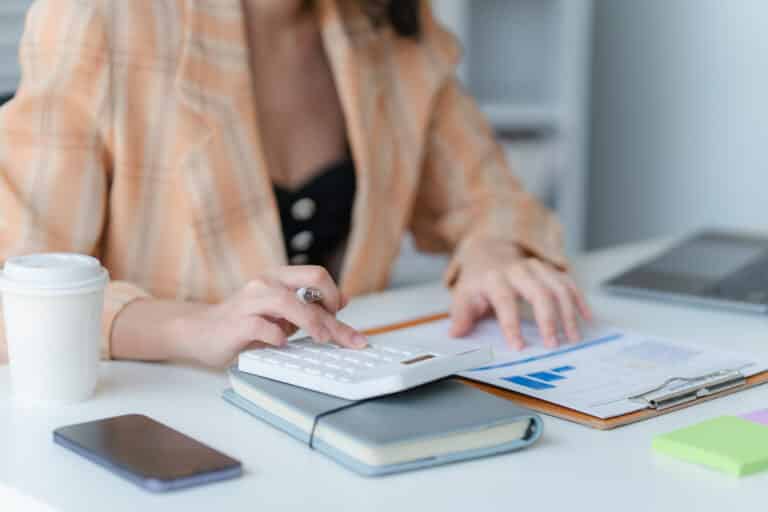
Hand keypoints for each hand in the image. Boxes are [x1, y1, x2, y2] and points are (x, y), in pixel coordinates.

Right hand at [168, 266, 365, 367]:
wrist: (201, 332)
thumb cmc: (244, 322)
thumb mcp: (281, 312)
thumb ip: (309, 306)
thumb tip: (344, 299)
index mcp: (279, 277)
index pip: (318, 275)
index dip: (334, 295)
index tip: (339, 316)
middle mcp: (266, 282)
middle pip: (311, 277)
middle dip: (331, 303)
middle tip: (336, 329)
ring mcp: (250, 300)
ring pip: (288, 301)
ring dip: (311, 321)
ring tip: (321, 338)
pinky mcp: (237, 322)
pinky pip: (263, 327)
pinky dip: (277, 337)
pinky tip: (282, 344)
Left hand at [450, 242, 591, 348]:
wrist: (489, 252)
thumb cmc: (478, 281)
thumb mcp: (463, 296)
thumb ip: (461, 316)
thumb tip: (455, 335)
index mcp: (495, 278)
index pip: (505, 301)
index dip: (511, 325)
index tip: (519, 347)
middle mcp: (518, 270)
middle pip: (538, 292)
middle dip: (548, 319)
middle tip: (554, 344)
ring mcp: (537, 267)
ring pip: (558, 287)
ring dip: (568, 313)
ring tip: (573, 337)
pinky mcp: (550, 269)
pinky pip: (569, 283)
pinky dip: (579, 300)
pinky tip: (586, 318)